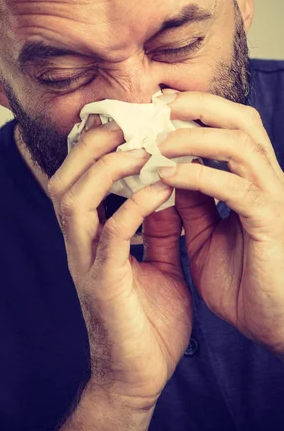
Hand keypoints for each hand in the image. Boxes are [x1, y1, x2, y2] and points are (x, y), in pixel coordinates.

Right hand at [48, 117, 192, 410]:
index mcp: (91, 237)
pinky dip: (133, 208)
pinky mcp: (103, 284)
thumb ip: (156, 229)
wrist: (138, 378)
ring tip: (138, 150)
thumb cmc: (147, 321)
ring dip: (104, 170)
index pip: (76, 181)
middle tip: (123, 124)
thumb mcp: (157, 263)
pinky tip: (160, 192)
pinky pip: (111, 236)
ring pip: (73, 201)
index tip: (120, 120)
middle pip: (63, 181)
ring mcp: (87, 263)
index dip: (89, 147)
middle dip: (89, 147)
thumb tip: (165, 192)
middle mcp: (80, 244)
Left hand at [155, 90, 283, 356]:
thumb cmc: (243, 281)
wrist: (275, 325)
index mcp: (252, 181)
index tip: (158, 106)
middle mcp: (267, 182)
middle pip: (242, 121)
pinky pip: (235, 188)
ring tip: (158, 142)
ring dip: (195, 136)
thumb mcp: (206, 235)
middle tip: (159, 105)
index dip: (198, 110)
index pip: (230, 127)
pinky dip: (199, 176)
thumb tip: (169, 173)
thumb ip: (193, 204)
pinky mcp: (270, 223)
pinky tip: (168, 177)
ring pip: (240, 145)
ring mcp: (272, 199)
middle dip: (200, 105)